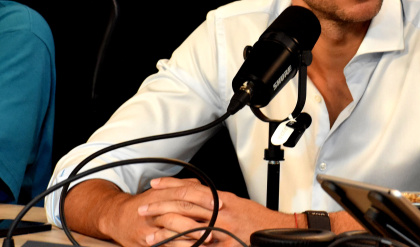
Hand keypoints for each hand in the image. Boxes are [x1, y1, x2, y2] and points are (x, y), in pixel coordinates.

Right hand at [63, 178, 214, 246]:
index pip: (186, 192)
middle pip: (182, 207)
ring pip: (173, 226)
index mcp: (163, 193)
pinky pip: (165, 243)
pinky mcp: (146, 240)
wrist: (116, 217)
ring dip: (192, 231)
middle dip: (202, 213)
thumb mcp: (162, 190)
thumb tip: (203, 186)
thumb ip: (182, 187)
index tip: (220, 201)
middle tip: (219, 218)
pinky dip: (179, 245)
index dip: (204, 196)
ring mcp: (151, 224)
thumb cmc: (144, 203)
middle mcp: (157, 206)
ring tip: (208, 236)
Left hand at [142, 177, 294, 245]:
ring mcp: (222, 231)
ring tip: (149, 233)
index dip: (171, 186)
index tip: (154, 185)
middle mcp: (221, 212)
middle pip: (185, 207)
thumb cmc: (257, 219)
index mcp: (223, 199)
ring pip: (188, 228)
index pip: (191, 189)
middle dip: (161, 207)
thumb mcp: (236, 203)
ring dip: (166, 231)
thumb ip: (217, 200)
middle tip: (143, 207)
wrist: (276, 232)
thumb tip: (199, 195)